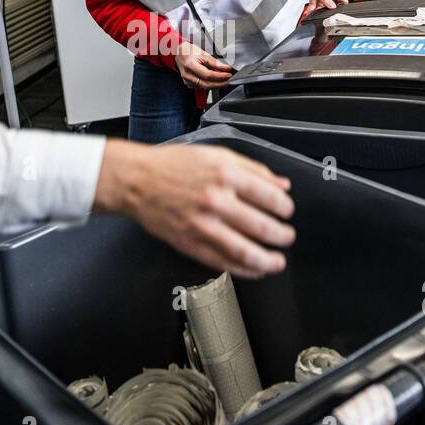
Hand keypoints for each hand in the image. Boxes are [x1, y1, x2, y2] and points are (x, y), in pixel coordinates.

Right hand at [94, 140, 295, 277]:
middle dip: (282, 236)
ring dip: (267, 260)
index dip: (285, 207)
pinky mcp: (190, 243)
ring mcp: (202, 225)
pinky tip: (253, 269)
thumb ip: (253, 169)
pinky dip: (242, 270)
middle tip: (287, 237)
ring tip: (277, 261)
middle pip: (262, 227)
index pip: (270, 197)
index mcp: (225, 175)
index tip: (287, 211)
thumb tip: (281, 184)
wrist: (136, 180)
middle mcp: (216, 201)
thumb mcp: (217, 155)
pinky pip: (222, 263)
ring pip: (245, 251)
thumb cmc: (172, 166)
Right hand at [176, 40, 233, 88]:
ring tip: (223, 79)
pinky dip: (209, 84)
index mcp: (190, 65)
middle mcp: (187, 75)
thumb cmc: (189, 51)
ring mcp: (187, 81)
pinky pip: (201, 87)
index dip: (220, 76)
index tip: (228, 75)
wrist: (178, 53)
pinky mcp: (188, 84)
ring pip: (204, 87)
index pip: (208, 75)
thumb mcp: (203, 54)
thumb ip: (215, 62)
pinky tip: (214, 80)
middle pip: (206, 84)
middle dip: (220, 84)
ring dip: (215, 84)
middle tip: (228, 80)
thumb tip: (226, 68)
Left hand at [296, 0, 348, 11]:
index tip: (335, 13)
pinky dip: (312, 7)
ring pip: (323, 5)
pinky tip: (310, 10)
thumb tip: (331, 7)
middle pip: (332, 4)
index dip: (340, 7)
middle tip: (323, 13)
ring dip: (318, 9)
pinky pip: (315, 3)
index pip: (343, 0)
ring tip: (314, 12)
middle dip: (328, 10)